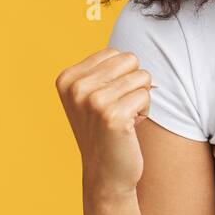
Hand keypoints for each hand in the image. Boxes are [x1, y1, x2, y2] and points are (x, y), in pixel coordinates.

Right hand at [55, 47, 152, 198]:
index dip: (122, 76)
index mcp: (67, 77)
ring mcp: (93, 101)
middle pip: (131, 60)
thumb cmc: (106, 131)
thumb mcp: (92, 95)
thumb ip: (104, 69)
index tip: (109, 101)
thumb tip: (135, 40)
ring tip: (125, 119)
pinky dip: (145, 111)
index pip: (116, 53)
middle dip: (134, 84)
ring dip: (141, 99)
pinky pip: (147, 94)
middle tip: (121, 109)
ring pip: (142, 76)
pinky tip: (130, 128)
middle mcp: (76, 87)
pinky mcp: (112, 116)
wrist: (105, 174)